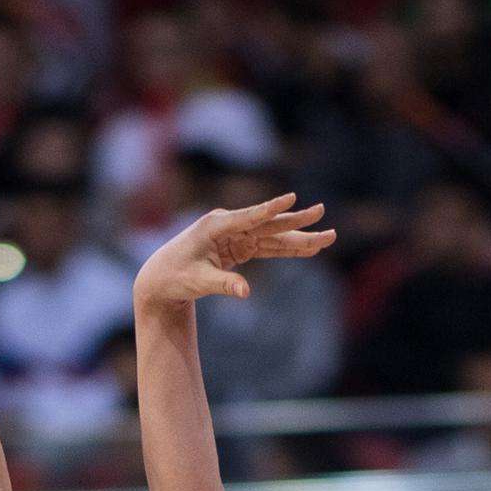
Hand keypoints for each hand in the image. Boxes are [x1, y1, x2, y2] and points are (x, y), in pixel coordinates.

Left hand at [134, 193, 333, 305]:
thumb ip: (222, 284)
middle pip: (268, 224)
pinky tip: (309, 249)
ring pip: (274, 237)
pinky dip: (288, 250)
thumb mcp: (197, 282)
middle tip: (322, 211)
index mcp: (215, 226)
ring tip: (328, 237)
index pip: (249, 216)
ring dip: (300, 238)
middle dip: (296, 221)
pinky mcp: (241, 248)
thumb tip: (246, 292)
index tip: (292, 198)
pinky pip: (269, 248)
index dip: (271, 209)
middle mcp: (229, 226)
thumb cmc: (175, 277)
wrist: (162, 279)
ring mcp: (237, 236)